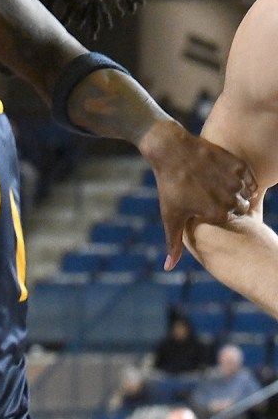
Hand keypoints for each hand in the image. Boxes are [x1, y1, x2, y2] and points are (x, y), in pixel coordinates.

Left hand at [142, 120, 254, 266]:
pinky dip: (242, 180)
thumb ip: (174, 243)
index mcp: (216, 214)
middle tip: (209, 194)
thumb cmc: (170, 186)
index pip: (229, 224)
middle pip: (239, 210)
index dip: (216, 216)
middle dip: (227, 205)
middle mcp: (229, 199)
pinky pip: (249, 179)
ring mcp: (235, 181)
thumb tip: (168, 268)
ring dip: (235, 193)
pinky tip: (226, 177)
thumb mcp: (171, 216)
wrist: (171, 150)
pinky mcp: (239, 165)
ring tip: (215, 185)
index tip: (203, 206)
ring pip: (245, 194)